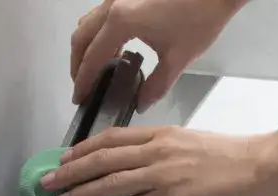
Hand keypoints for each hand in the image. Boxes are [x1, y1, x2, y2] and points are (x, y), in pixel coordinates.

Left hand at [40, 126, 274, 195]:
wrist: (261, 167)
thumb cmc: (233, 158)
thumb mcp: (192, 144)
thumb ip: (166, 152)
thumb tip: (145, 166)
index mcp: (162, 135)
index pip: (112, 139)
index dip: (83, 149)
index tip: (64, 159)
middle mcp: (157, 151)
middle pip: (102, 159)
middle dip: (70, 172)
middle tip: (48, 182)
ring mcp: (163, 174)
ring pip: (111, 181)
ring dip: (82, 192)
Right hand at [71, 0, 245, 111]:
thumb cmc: (200, 16)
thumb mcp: (178, 58)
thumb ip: (156, 85)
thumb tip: (141, 103)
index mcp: (121, 21)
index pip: (92, 57)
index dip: (83, 81)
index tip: (80, 98)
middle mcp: (113, 4)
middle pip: (81, 37)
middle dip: (78, 65)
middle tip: (84, 86)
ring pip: (88, 23)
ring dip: (86, 47)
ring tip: (97, 70)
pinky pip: (101, 14)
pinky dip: (99, 33)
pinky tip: (115, 48)